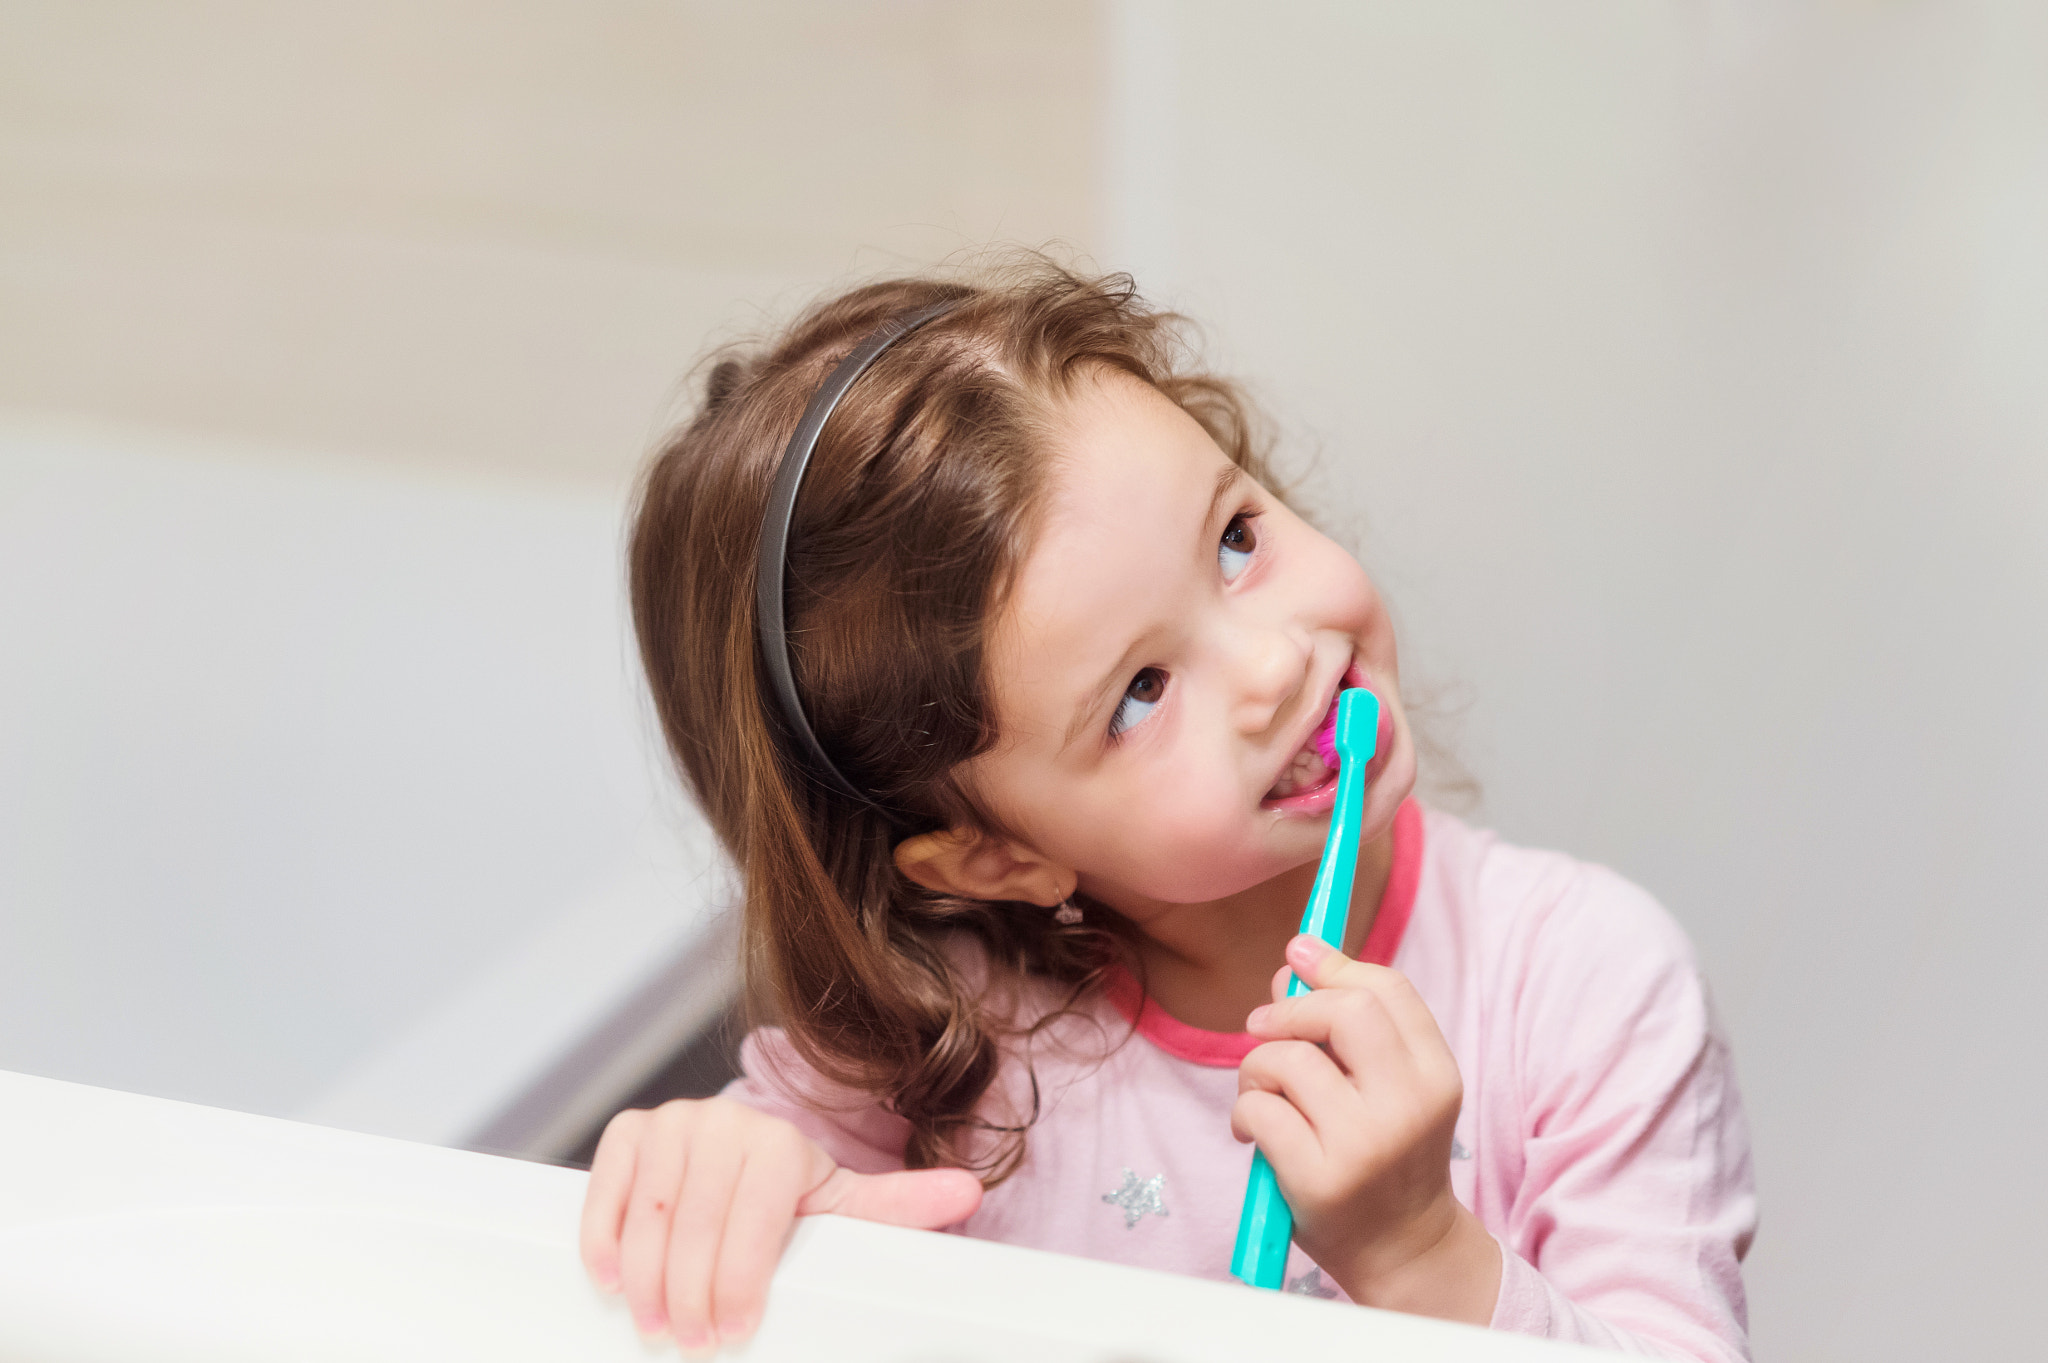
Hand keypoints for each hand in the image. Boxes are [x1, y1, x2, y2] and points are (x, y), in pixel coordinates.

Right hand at [579, 1096, 983, 1353]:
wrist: (742, 1157)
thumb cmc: (793, 1196)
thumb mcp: (843, 1205)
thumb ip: (898, 1206)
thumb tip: (966, 1193)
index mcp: (777, 1142)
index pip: (752, 1220)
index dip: (739, 1282)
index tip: (733, 1332)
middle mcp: (721, 1120)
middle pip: (695, 1224)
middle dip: (690, 1294)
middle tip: (691, 1343)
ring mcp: (671, 1123)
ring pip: (648, 1214)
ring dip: (644, 1279)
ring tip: (655, 1326)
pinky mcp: (628, 1132)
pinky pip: (605, 1188)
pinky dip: (602, 1238)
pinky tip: (611, 1281)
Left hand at [1232, 935, 1499, 1322]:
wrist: (1402, 1251)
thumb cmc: (1385, 1158)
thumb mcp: (1390, 1090)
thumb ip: (1347, 1030)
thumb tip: (1291, 968)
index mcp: (1436, 1075)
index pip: (1389, 990)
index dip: (1336, 963)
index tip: (1298, 955)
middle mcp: (1409, 1106)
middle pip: (1344, 1010)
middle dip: (1290, 1009)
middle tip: (1263, 1026)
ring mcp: (1365, 1144)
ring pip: (1286, 1058)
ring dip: (1257, 1068)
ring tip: (1264, 1096)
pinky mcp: (1319, 1178)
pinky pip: (1257, 1109)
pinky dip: (1245, 1113)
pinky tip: (1257, 1135)